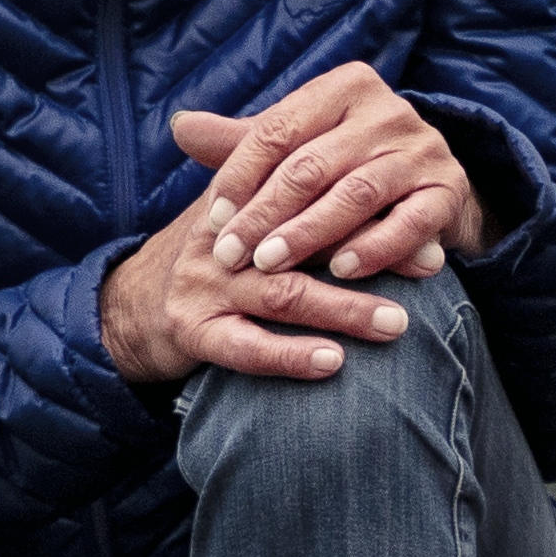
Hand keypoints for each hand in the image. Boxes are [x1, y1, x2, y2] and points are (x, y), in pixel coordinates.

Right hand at [103, 227, 408, 389]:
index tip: (425, 219)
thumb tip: (404, 207)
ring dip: (341, 310)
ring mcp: (205, 286)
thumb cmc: (216, 259)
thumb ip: (311, 204)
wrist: (128, 303)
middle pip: (303, 239)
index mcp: (242, 199)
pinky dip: (289, 356)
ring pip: (281, 294)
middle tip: (427, 266)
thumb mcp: (251, 216)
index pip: (311, 194)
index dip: (369, 207)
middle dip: (368, 253)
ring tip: (395, 323)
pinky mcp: (191, 332)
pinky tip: (332, 362)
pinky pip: (245, 348)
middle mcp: (224, 238)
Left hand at [177, 69, 492, 290]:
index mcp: (344, 86)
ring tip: (271, 264)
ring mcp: (424, 148)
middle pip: (312, 165)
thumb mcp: (295, 149)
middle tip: (232, 255)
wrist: (427, 189)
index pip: (278, 131)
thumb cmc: (344, 167)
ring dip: (310, 234)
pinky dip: (375, 248)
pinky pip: (409, 222)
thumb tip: (180, 127)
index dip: (240, 177)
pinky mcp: (449, 189)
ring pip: (356, 193)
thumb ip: (242, 143)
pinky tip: (342, 272)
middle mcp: (388, 109)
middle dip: (266, 214)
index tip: (213, 221)